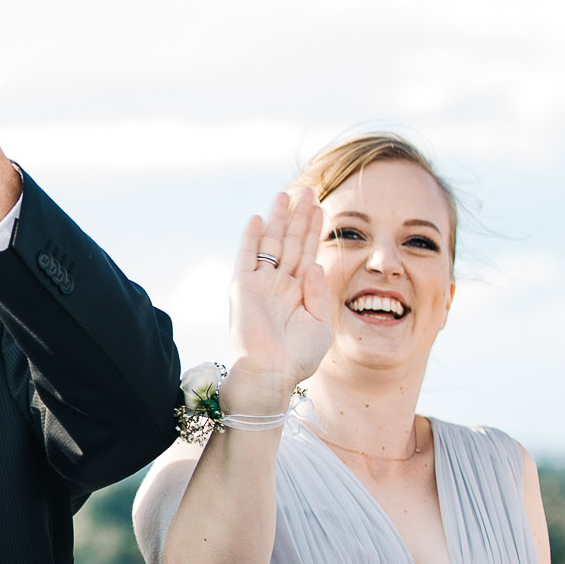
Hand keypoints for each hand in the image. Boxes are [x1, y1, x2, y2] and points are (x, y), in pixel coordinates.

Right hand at [227, 193, 331, 395]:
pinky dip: (250, 238)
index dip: (314, 231)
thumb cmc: (297, 358)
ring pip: (271, 243)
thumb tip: (313, 263)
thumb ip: (318, 293)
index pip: (307, 253)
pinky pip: (247, 257)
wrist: (272, 374)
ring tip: (287, 193)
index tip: (321, 208)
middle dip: (298, 216)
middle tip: (307, 190)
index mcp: (298, 293)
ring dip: (278, 219)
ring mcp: (260, 285)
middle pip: (290, 242)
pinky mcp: (243, 288)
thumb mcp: (320, 324)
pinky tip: (258, 219)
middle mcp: (278, 285)